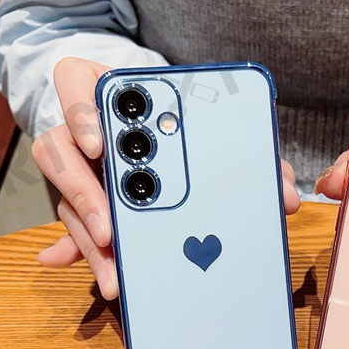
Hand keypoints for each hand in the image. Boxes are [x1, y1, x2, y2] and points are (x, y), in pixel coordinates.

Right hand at [32, 57, 299, 299]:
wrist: (166, 127)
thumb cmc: (191, 122)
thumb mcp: (221, 129)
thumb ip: (254, 154)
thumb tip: (289, 197)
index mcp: (111, 94)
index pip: (74, 82)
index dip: (81, 110)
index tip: (101, 144)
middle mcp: (84, 130)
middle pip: (59, 150)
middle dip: (85, 193)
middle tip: (111, 227)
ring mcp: (79, 169)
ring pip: (64, 197)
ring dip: (84, 234)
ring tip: (111, 266)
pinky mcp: (82, 206)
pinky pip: (69, 229)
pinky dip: (68, 249)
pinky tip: (60, 263)